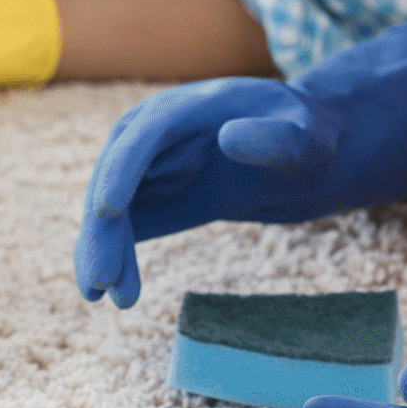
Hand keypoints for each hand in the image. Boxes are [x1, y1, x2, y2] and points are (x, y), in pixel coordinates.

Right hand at [73, 24, 406, 307]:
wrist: (296, 151)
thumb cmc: (304, 137)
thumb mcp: (306, 137)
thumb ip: (275, 139)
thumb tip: (229, 140)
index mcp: (188, 107)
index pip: (144, 135)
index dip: (122, 171)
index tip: (108, 210)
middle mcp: (153, 132)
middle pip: (113, 175)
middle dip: (102, 228)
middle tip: (99, 282)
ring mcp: (146, 165)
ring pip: (109, 207)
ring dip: (103, 251)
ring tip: (107, 299)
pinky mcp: (150, 196)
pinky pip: (122, 227)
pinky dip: (115, 257)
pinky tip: (114, 293)